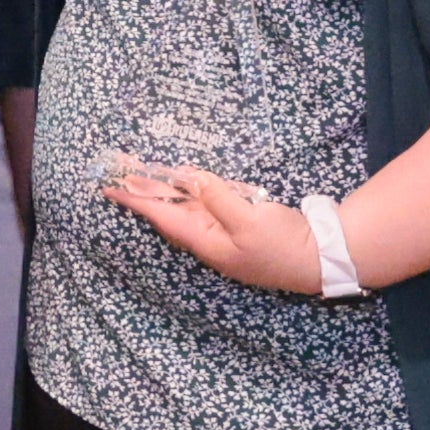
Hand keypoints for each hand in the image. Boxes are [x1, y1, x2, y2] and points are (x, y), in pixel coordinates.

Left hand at [98, 158, 322, 292]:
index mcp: (205, 241)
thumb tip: (189, 177)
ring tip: (144, 173)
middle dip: (145, 190)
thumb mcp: (249, 219)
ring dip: (166, 190)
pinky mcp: (237, 229)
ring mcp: (222, 236)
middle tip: (122, 170)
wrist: (319, 259)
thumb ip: (216, 196)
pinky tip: (187, 183)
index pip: (162, 215)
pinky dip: (192, 194)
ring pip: (186, 209)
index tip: (110, 187)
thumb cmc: (283, 245)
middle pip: (169, 211)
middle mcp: (208, 240)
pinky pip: (206, 209)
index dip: (136, 199)